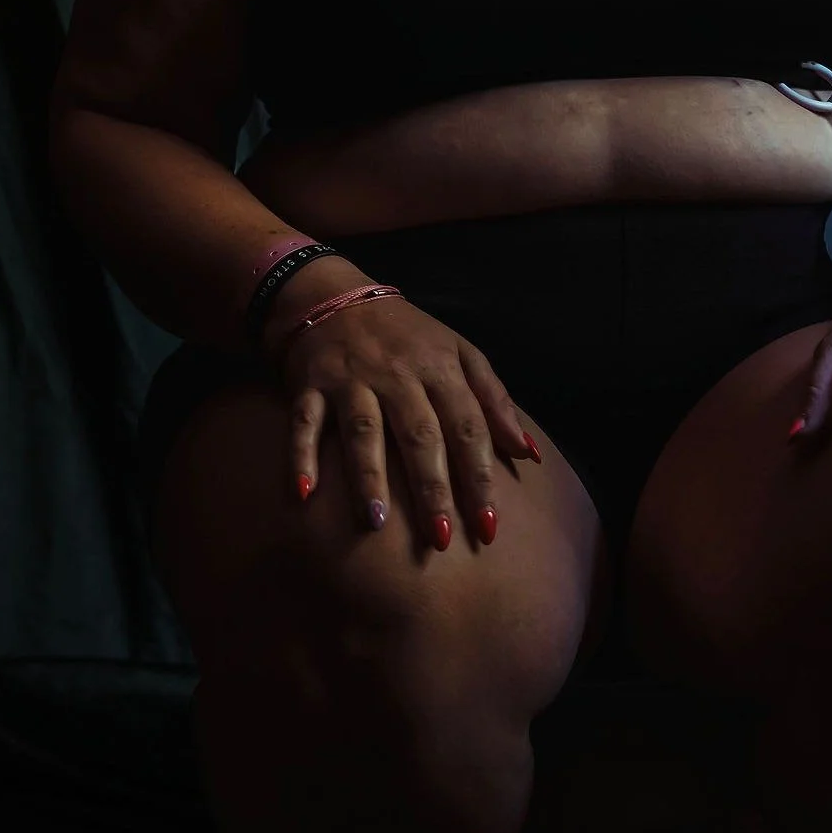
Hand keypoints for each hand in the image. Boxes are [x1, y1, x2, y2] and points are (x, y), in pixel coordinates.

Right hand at [264, 286, 539, 548]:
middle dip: (432, 487)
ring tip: (377, 524)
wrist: (334, 294)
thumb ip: (495, 402)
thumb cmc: (408, 336)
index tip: (489, 527)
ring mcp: (351, 378)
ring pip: (363, 431)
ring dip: (369, 477)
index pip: (467, 427)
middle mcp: (397, 374)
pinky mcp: (310, 384)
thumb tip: (530, 455)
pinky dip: (301, 456)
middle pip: (419, 434)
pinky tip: (304, 494)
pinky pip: (305, 423)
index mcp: (440, 367)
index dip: (480, 477)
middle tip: (440, 538)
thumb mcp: (461, 354)